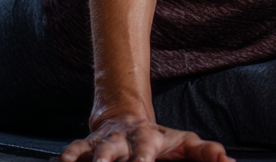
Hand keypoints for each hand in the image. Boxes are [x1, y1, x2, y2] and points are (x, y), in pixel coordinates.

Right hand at [59, 117, 233, 161]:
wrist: (128, 118)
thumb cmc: (160, 140)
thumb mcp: (185, 144)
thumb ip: (206, 153)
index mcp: (150, 139)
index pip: (147, 149)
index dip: (144, 157)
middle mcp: (126, 140)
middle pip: (120, 150)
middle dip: (115, 161)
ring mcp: (106, 143)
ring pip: (97, 150)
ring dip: (94, 160)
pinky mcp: (87, 147)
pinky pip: (74, 151)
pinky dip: (68, 158)